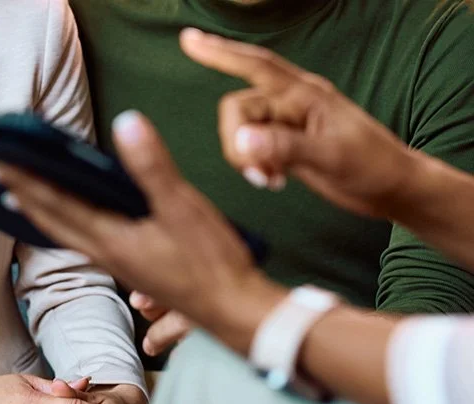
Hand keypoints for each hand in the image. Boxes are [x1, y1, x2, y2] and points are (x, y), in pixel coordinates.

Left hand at [0, 111, 288, 353]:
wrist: (232, 311)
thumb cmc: (211, 262)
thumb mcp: (184, 207)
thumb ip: (152, 167)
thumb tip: (127, 123)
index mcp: (112, 238)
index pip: (56, 203)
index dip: (25, 180)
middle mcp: (107, 253)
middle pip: (51, 221)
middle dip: (21, 195)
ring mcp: (119, 264)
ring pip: (66, 233)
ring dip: (40, 212)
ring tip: (20, 198)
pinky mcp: (133, 268)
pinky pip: (86, 242)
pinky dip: (66, 225)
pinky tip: (71, 221)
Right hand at [179, 28, 416, 217]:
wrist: (391, 188)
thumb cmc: (371, 165)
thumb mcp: (329, 156)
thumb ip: (284, 147)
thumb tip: (240, 141)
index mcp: (304, 93)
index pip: (255, 66)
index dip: (219, 52)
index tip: (189, 40)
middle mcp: (291, 103)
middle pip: (237, 109)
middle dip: (237, 143)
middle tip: (259, 174)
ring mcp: (287, 123)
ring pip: (241, 131)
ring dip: (245, 158)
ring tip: (270, 180)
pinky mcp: (285, 144)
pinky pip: (251, 147)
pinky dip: (254, 166)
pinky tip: (273, 181)